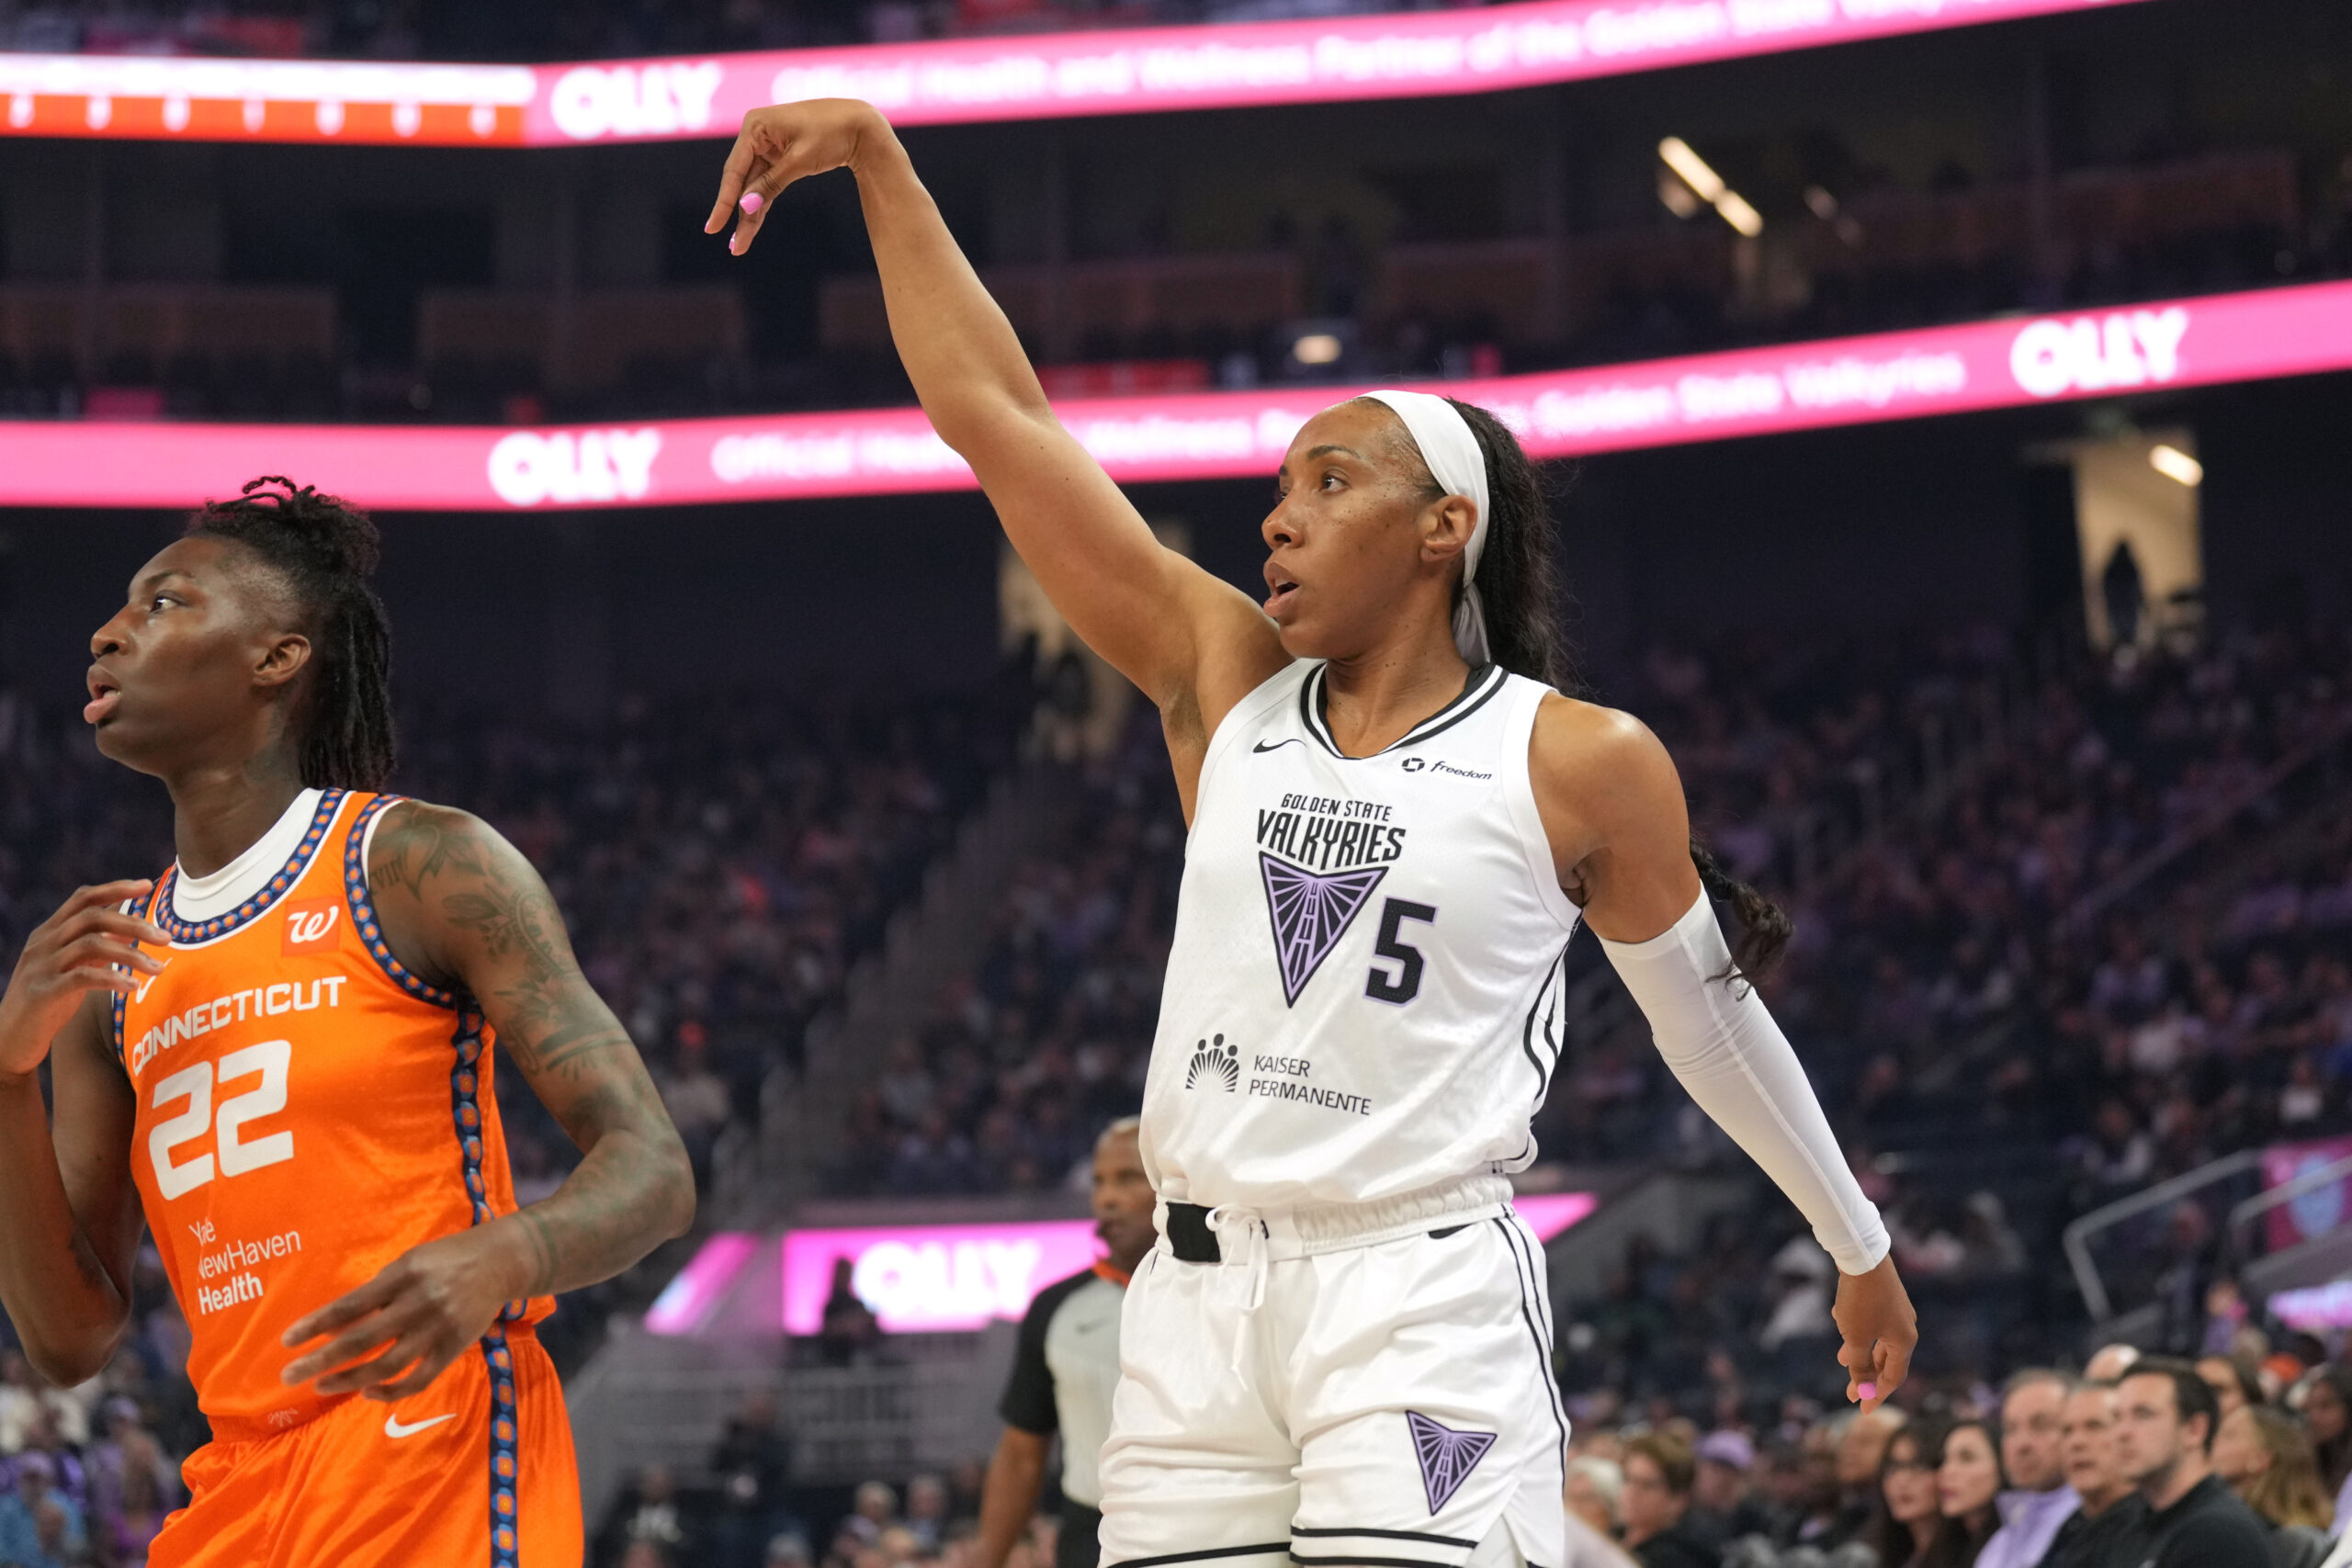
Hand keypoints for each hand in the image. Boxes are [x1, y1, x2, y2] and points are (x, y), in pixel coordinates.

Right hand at [0, 882, 165, 1078]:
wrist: (11, 1039)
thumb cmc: (49, 1000)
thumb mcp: (74, 966)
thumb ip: (99, 944)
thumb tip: (134, 926)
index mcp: (50, 932)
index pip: (83, 898)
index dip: (115, 888)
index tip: (147, 885)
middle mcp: (43, 943)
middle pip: (92, 917)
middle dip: (134, 923)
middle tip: (167, 937)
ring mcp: (41, 966)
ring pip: (91, 944)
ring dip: (131, 954)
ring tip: (159, 968)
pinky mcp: (43, 992)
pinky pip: (82, 977)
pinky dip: (112, 978)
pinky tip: (133, 986)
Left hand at [280, 1226, 524, 1401]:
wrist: (502, 1261)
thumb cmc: (446, 1258)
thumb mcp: (409, 1262)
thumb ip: (377, 1290)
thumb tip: (335, 1323)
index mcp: (403, 1275)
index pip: (351, 1305)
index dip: (317, 1324)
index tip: (287, 1341)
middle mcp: (418, 1303)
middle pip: (362, 1339)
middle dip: (322, 1360)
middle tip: (290, 1376)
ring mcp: (438, 1329)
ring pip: (387, 1365)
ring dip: (350, 1379)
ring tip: (322, 1385)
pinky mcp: (454, 1348)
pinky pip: (418, 1379)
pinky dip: (390, 1391)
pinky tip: (366, 1392)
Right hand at [704, 98, 889, 255]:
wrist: (861, 125)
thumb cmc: (831, 134)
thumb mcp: (800, 160)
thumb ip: (770, 183)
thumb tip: (745, 207)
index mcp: (755, 125)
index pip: (735, 170)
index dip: (724, 201)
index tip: (712, 228)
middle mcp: (756, 133)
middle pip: (742, 181)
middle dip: (738, 214)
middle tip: (734, 247)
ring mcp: (767, 145)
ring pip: (754, 185)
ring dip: (750, 214)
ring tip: (740, 245)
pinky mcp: (779, 155)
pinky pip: (767, 183)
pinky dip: (763, 203)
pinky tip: (753, 225)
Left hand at [1833, 1254, 1917, 1412]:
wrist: (1863, 1254)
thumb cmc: (1861, 1301)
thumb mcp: (1856, 1338)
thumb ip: (1859, 1365)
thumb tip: (1861, 1388)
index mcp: (1903, 1342)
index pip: (1893, 1378)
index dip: (1877, 1395)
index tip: (1862, 1410)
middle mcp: (1905, 1327)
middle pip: (1886, 1360)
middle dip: (1866, 1375)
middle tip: (1849, 1393)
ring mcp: (1896, 1310)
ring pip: (1876, 1338)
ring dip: (1859, 1351)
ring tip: (1841, 1359)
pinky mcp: (1884, 1295)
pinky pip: (1870, 1319)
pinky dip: (1857, 1326)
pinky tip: (1839, 1317)